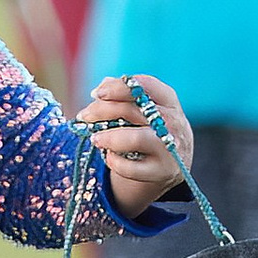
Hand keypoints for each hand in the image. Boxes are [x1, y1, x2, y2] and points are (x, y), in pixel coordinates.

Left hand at [77, 73, 193, 216]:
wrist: (170, 163)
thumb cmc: (149, 129)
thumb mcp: (144, 109)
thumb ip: (125, 95)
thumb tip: (104, 85)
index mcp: (168, 101)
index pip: (146, 86)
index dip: (119, 88)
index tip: (96, 94)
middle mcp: (173, 122)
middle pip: (133, 110)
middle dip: (102, 111)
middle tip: (84, 116)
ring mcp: (171, 148)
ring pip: (135, 139)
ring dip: (109, 138)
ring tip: (94, 139)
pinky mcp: (162, 172)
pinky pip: (131, 168)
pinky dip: (114, 161)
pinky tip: (109, 157)